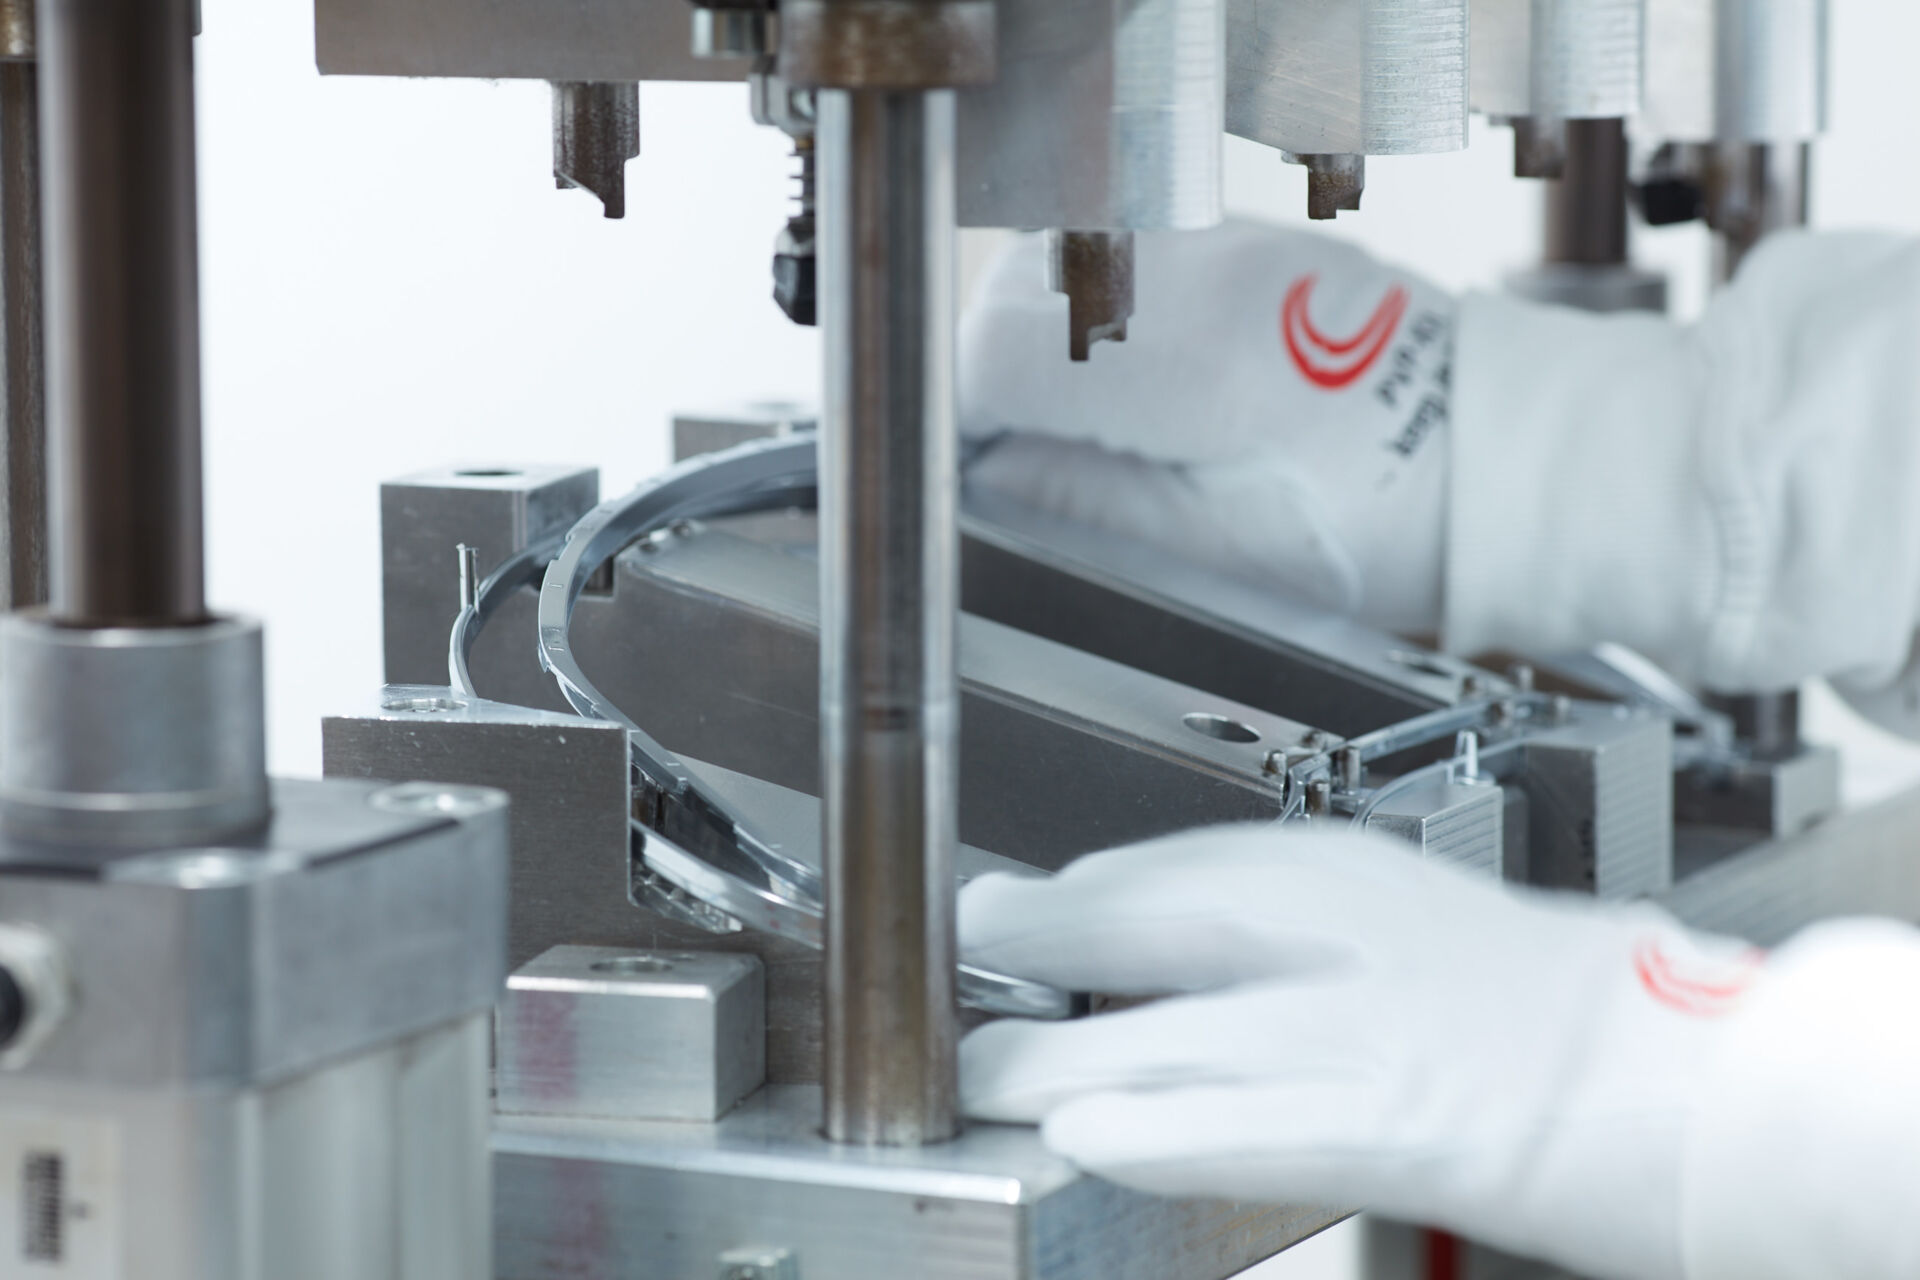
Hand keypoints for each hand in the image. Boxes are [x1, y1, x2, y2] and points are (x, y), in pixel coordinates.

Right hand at [959, 220, 1452, 634]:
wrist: (1499, 459)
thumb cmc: (1383, 520)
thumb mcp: (1227, 553)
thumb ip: (1090, 506)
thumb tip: (986, 477)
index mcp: (1200, 363)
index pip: (1005, 353)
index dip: (964, 416)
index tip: (970, 466)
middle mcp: (1210, 275)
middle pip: (1019, 286)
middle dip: (991, 366)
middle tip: (1012, 444)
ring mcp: (1231, 244)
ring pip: (1065, 254)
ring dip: (1037, 329)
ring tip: (1067, 411)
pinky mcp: (1248, 242)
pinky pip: (1128, 251)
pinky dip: (1096, 309)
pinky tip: (1127, 374)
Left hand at [959, 826, 1763, 1279]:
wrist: (1663, 1068)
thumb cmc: (1515, 994)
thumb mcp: (1374, 910)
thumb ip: (1241, 920)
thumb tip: (1088, 927)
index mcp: (1339, 871)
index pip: (1168, 863)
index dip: (1059, 900)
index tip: (990, 919)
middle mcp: (1347, 932)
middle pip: (1157, 922)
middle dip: (1039, 954)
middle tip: (954, 984)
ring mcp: (1367, 1028)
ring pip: (1178, 1031)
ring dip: (1062, 1060)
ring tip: (985, 1083)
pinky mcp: (1393, 1125)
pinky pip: (1248, 1126)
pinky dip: (1158, 1126)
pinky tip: (1088, 1134)